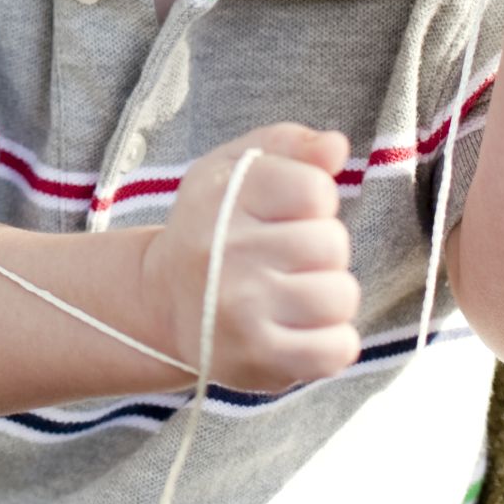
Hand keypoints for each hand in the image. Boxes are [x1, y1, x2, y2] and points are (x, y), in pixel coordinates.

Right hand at [140, 124, 360, 392]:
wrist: (162, 302)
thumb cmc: (213, 227)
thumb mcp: (234, 169)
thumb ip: (288, 146)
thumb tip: (336, 145)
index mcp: (221, 195)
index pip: (316, 190)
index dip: (313, 203)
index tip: (284, 214)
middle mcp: (224, 250)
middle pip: (332, 243)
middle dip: (320, 252)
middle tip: (282, 259)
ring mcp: (240, 309)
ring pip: (341, 295)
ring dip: (327, 296)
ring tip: (291, 294)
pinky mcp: (258, 358)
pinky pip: (338, 348)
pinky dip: (330, 342)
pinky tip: (298, 330)